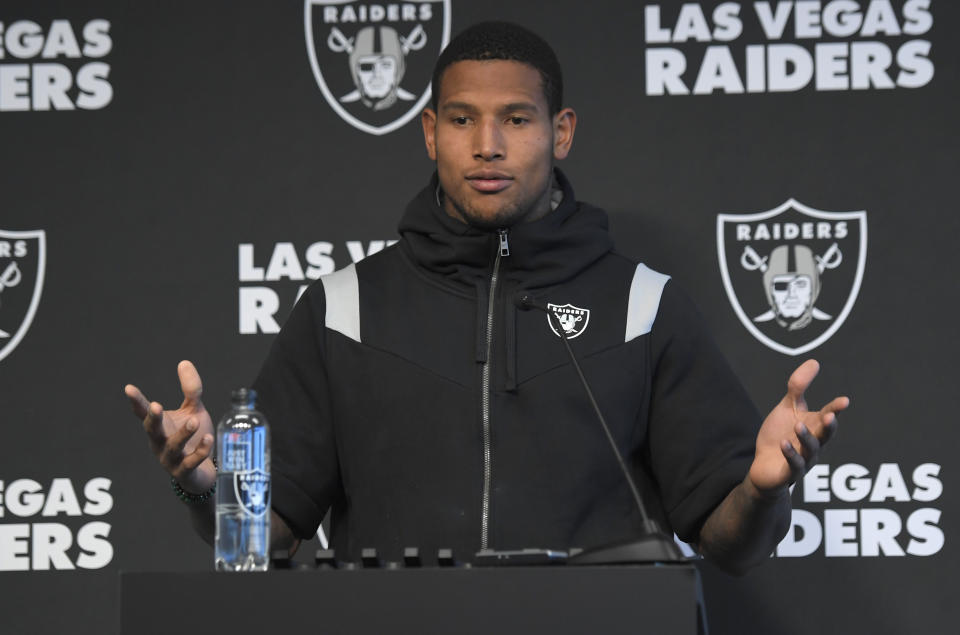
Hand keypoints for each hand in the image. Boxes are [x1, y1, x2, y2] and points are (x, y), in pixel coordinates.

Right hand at [125, 360, 215, 493]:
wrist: (203, 472)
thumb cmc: (194, 438)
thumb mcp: (193, 411)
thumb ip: (190, 390)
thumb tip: (184, 362)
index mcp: (159, 427)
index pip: (144, 413)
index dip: (136, 402)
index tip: (128, 388)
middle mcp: (160, 443)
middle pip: (152, 431)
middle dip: (153, 419)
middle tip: (156, 406)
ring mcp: (171, 460)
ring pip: (173, 447)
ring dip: (183, 434)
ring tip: (194, 421)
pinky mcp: (185, 472)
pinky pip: (191, 463)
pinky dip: (199, 451)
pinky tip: (208, 438)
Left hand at [748, 359, 848, 497]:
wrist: (764, 467)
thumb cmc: (779, 435)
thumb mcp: (787, 409)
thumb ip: (799, 387)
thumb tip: (814, 361)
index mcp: (815, 428)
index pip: (827, 416)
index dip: (835, 409)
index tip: (844, 400)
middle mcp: (813, 444)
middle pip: (825, 435)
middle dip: (829, 426)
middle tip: (829, 416)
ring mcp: (804, 460)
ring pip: (810, 450)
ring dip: (806, 438)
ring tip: (798, 425)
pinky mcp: (790, 473)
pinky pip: (794, 464)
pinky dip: (790, 454)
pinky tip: (784, 444)